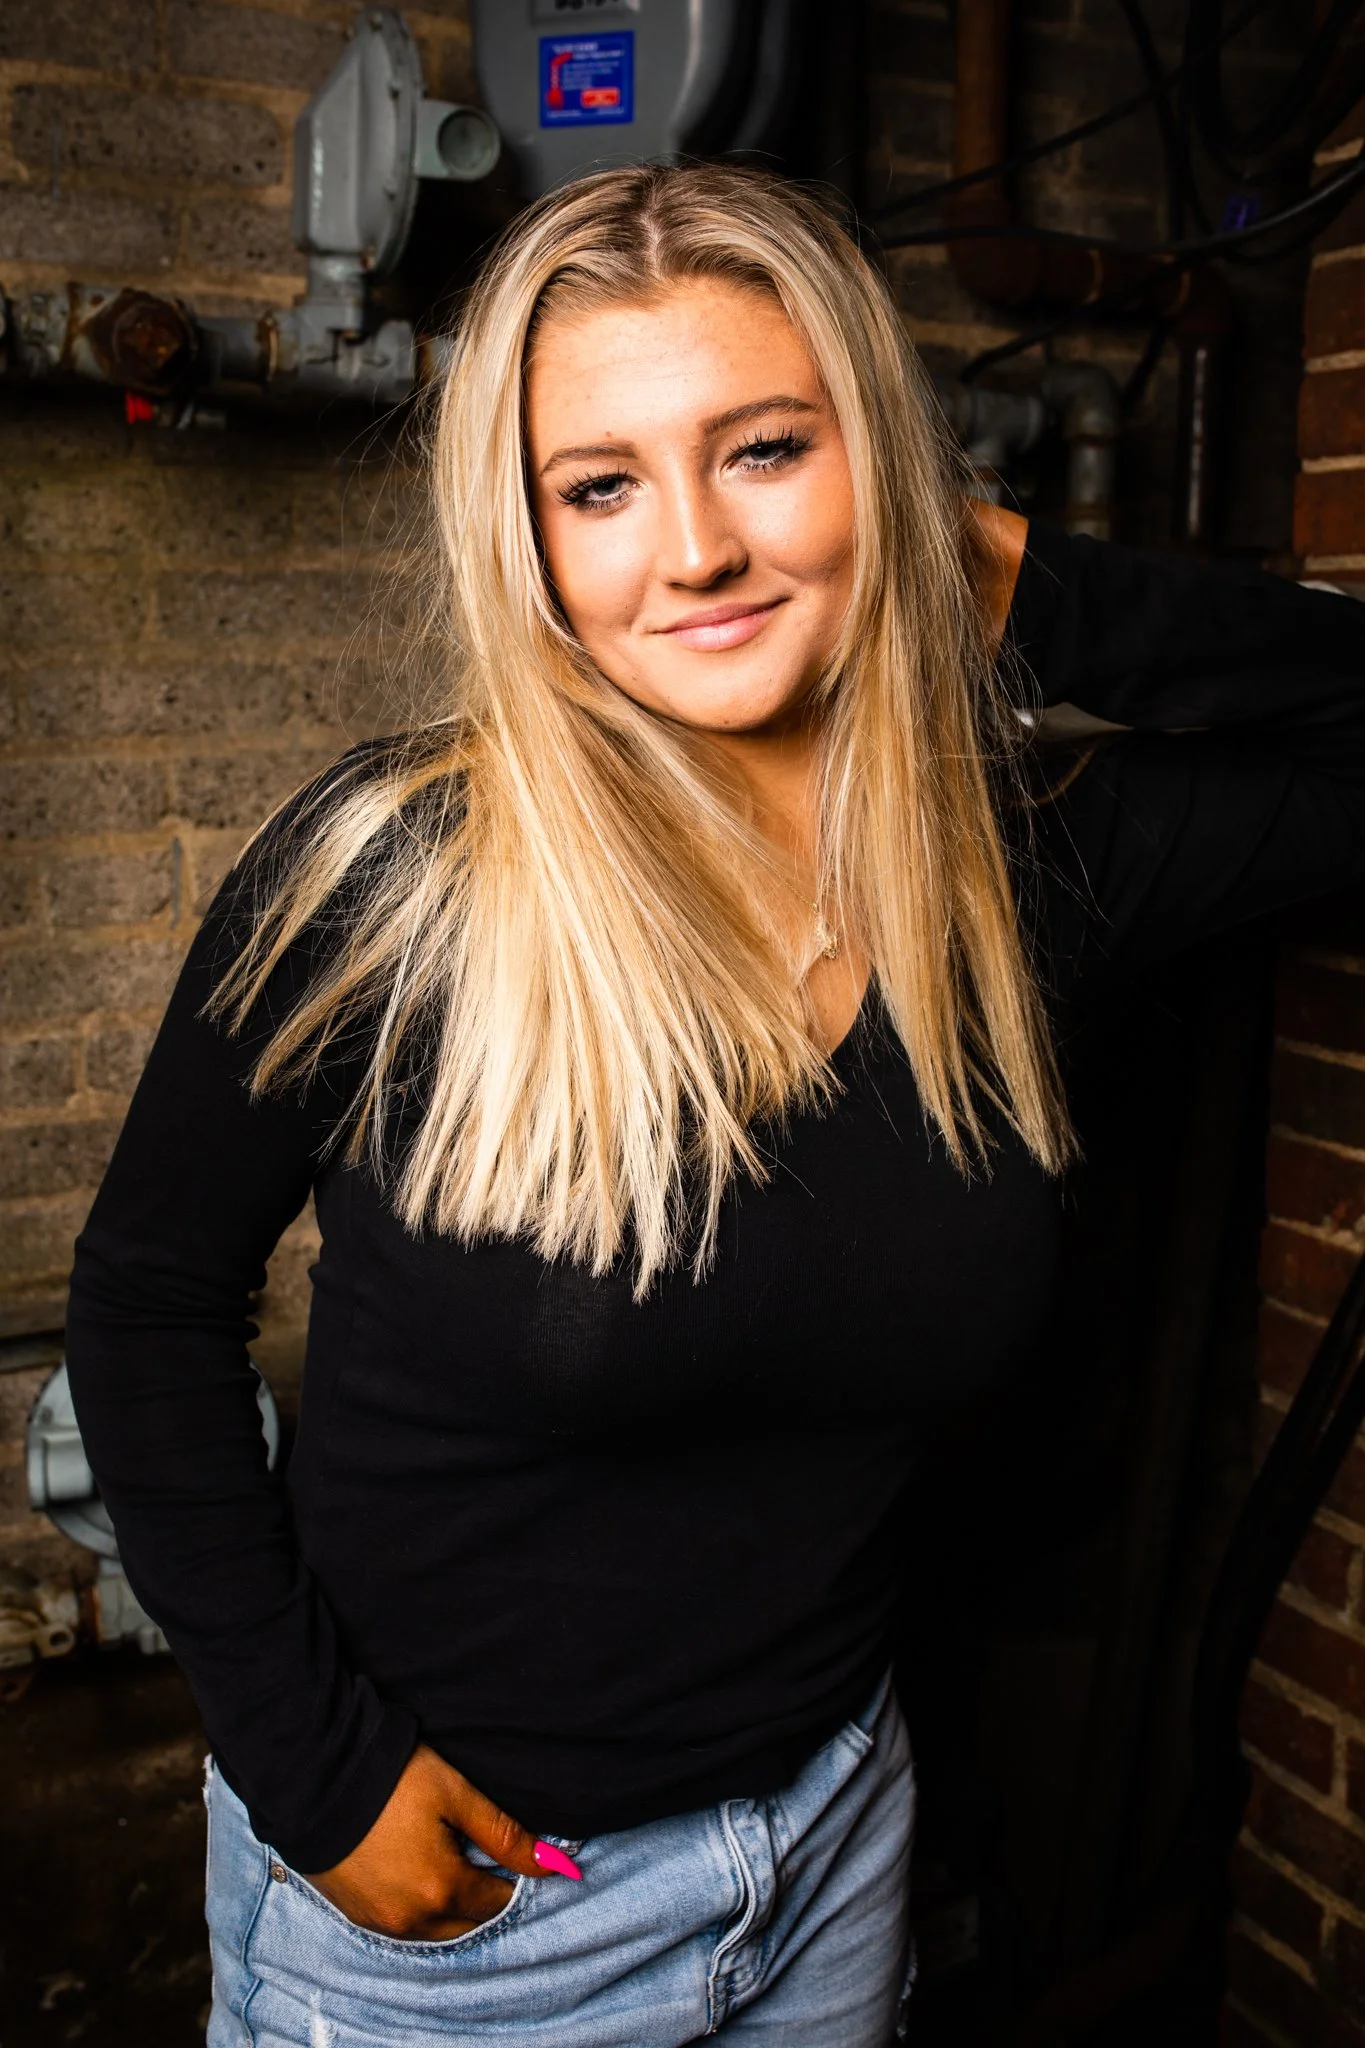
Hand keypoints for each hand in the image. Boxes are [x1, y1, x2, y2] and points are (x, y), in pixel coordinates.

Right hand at [305, 1743, 578, 1940]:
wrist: (314, 1777)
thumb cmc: (390, 1779)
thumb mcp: (455, 1794)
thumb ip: (503, 1833)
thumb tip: (552, 1863)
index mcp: (441, 1890)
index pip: (498, 1902)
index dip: (516, 1878)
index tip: (520, 1856)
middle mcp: (412, 1918)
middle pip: (467, 1923)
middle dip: (485, 1897)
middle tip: (489, 1858)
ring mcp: (380, 1922)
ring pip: (435, 1930)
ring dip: (453, 1907)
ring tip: (454, 1861)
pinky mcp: (355, 1914)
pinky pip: (402, 1926)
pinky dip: (421, 1909)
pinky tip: (421, 1873)